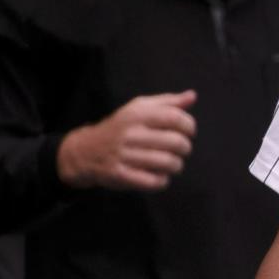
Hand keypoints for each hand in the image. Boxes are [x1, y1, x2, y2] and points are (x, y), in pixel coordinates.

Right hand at [57, 90, 196, 190]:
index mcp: (138, 114)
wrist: (85, 150)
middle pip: (176, 142)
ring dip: (176, 165)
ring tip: (171, 163)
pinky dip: (162, 181)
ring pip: (168, 163)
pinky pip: (154, 181)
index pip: (175, 118)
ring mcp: (124, 155)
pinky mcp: (120, 174)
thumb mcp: (140, 108)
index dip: (189, 126)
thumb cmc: (121, 128)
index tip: (188, 132)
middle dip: (185, 148)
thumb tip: (192, 96)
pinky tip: (159, 175)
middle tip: (180, 150)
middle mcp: (131, 133)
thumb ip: (168, 102)